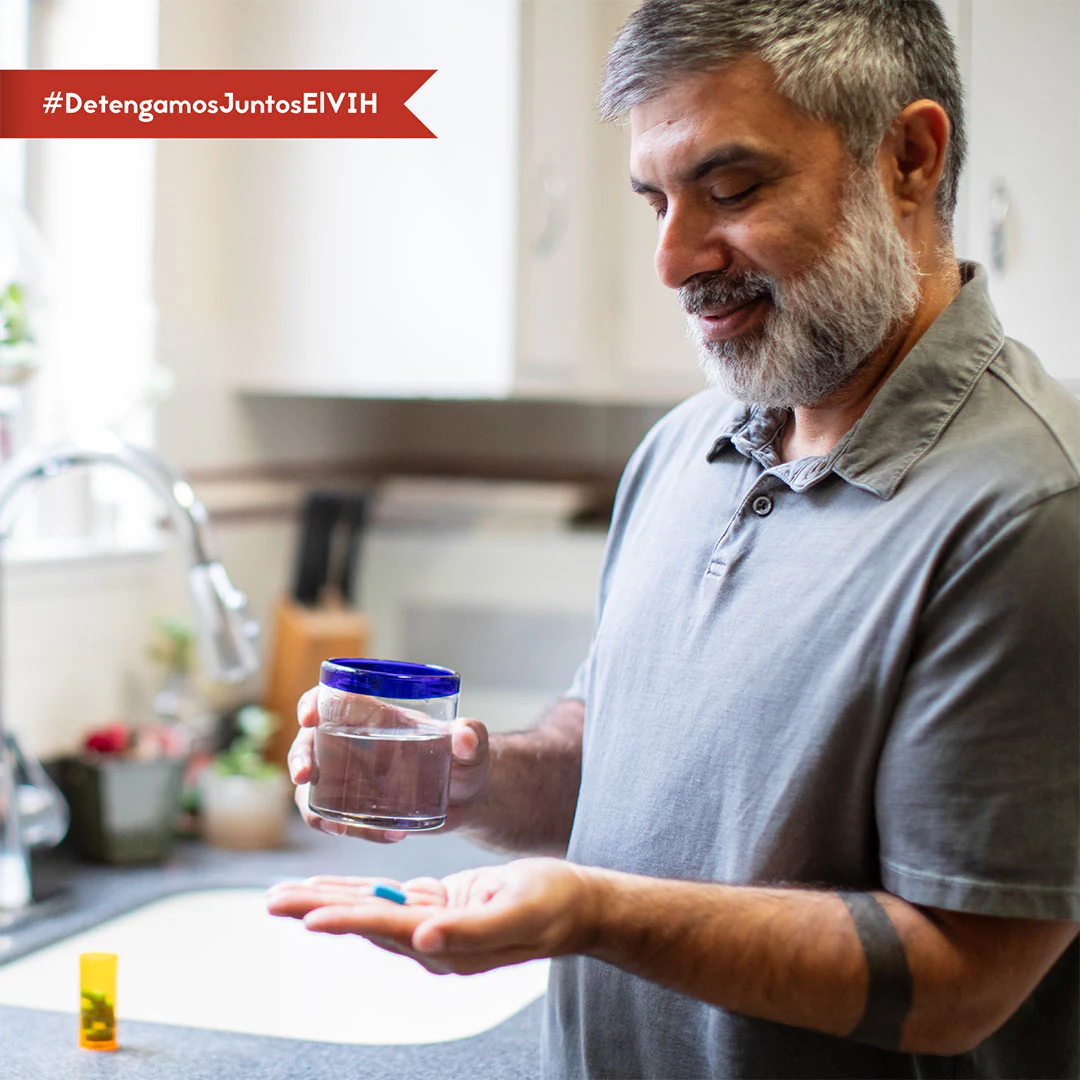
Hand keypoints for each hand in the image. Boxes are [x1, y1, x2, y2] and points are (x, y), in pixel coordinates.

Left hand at [266, 858, 596, 974]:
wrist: (574, 904)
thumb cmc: (552, 906)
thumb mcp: (517, 914)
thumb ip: (469, 931)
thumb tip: (423, 939)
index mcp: (448, 946)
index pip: (387, 930)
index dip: (346, 920)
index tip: (307, 917)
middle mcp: (432, 941)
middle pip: (365, 922)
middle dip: (318, 910)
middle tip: (273, 900)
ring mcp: (433, 925)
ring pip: (370, 910)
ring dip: (327, 900)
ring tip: (286, 895)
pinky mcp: (438, 907)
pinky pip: (389, 899)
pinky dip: (357, 890)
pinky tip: (331, 887)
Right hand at [287, 686, 492, 842]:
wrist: (468, 802)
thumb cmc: (466, 762)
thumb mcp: (472, 749)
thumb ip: (472, 739)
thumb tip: (466, 734)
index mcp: (377, 717)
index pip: (333, 698)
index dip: (314, 702)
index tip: (309, 716)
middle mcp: (356, 743)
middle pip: (310, 742)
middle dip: (299, 757)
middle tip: (304, 777)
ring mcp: (351, 777)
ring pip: (312, 786)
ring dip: (313, 806)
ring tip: (339, 828)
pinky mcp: (356, 808)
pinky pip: (333, 817)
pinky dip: (344, 829)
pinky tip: (383, 837)